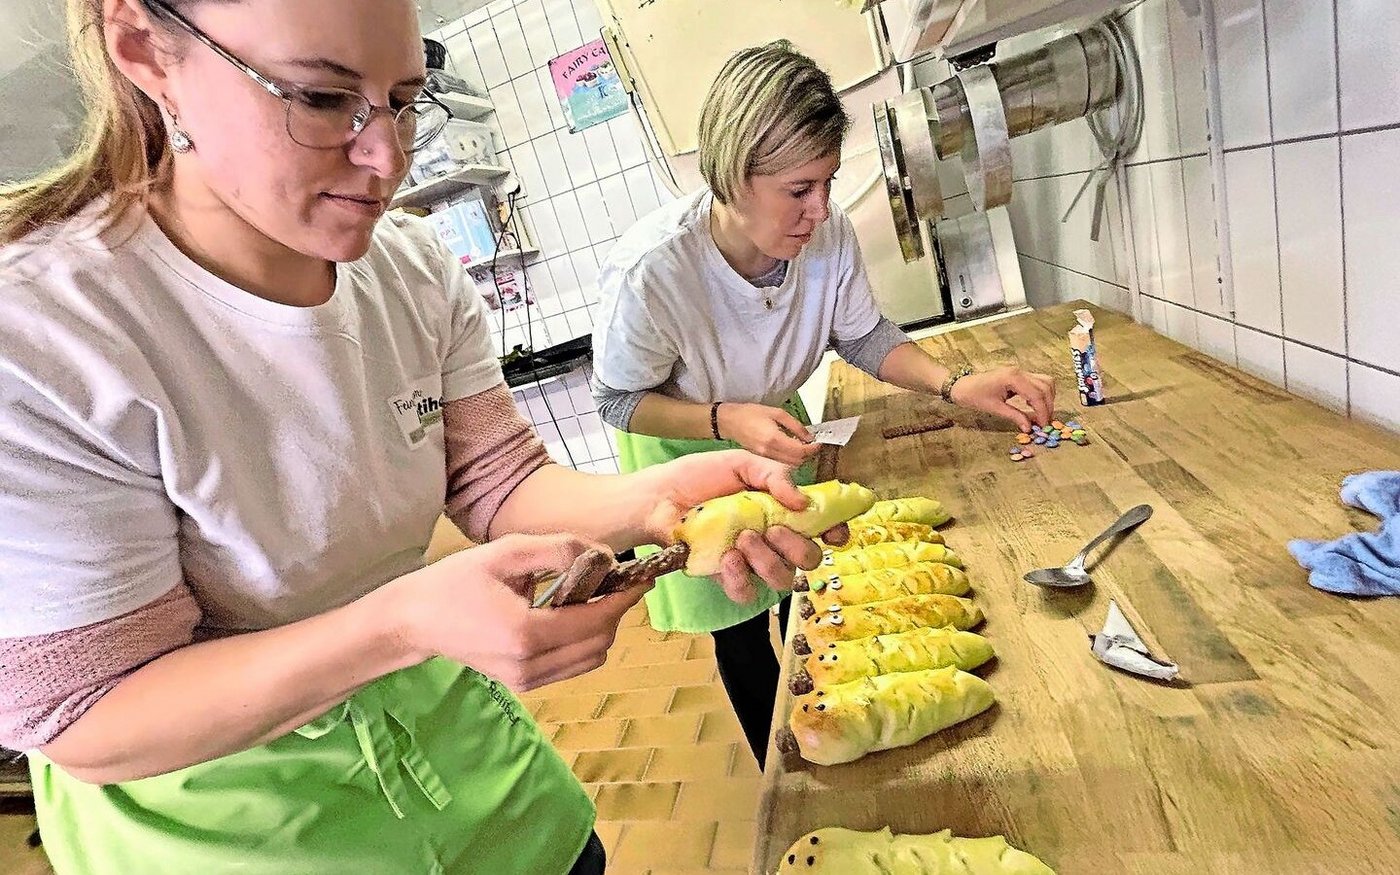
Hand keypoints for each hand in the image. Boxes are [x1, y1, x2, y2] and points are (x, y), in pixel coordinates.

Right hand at [386, 534, 649, 691]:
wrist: (414, 621)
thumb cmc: (455, 581)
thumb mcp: (506, 553)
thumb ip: (557, 550)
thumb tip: (602, 555)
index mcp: (526, 634)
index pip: (596, 621)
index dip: (624, 598)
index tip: (643, 577)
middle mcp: (530, 666)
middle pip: (600, 644)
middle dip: (616, 612)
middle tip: (619, 581)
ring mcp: (526, 680)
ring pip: (590, 659)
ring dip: (602, 628)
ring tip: (596, 594)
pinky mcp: (523, 684)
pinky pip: (571, 665)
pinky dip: (584, 640)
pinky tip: (573, 613)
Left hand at [641, 450, 848, 602]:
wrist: (661, 496)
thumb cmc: (701, 476)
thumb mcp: (742, 462)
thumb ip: (775, 476)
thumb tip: (803, 502)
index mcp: (783, 510)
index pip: (823, 527)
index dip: (836, 532)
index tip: (833, 532)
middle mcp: (774, 539)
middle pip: (809, 559)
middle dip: (798, 547)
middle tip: (772, 529)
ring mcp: (752, 562)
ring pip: (782, 579)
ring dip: (768, 560)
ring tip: (742, 539)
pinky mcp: (727, 578)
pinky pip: (747, 593)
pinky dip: (741, 578)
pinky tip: (726, 557)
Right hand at [716, 402, 820, 466]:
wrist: (729, 421)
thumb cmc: (750, 413)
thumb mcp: (777, 413)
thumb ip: (795, 426)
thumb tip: (809, 436)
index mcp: (774, 439)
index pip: (800, 451)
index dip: (813, 449)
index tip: (819, 443)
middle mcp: (770, 451)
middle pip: (796, 461)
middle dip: (808, 455)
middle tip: (813, 444)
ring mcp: (765, 457)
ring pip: (789, 464)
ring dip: (799, 458)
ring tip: (803, 445)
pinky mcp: (762, 458)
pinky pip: (781, 462)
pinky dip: (790, 458)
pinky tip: (791, 447)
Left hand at [948, 365, 1055, 431]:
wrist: (961, 386)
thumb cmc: (974, 396)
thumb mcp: (994, 408)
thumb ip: (1014, 416)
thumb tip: (1029, 428)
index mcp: (1013, 377)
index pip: (1037, 395)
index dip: (1043, 412)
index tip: (1043, 426)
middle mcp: (1019, 371)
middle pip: (1045, 386)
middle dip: (1048, 405)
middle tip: (1044, 422)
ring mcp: (1020, 371)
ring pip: (1045, 382)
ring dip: (1047, 398)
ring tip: (1040, 415)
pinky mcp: (1018, 374)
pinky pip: (1038, 381)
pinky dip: (1040, 393)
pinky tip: (1032, 405)